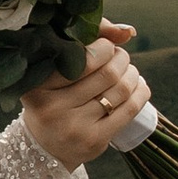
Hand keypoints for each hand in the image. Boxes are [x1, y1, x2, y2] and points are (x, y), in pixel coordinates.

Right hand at [17, 19, 149, 167]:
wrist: (45, 147)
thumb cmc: (52, 98)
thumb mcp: (52, 72)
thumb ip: (83, 43)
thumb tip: (127, 31)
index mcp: (36, 86)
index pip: (83, 58)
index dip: (104, 46)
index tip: (106, 46)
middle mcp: (52, 108)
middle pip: (106, 73)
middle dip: (121, 59)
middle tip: (120, 57)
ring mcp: (74, 127)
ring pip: (121, 90)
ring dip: (132, 74)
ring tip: (129, 71)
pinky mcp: (94, 141)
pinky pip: (130, 110)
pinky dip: (140, 93)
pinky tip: (138, 86)